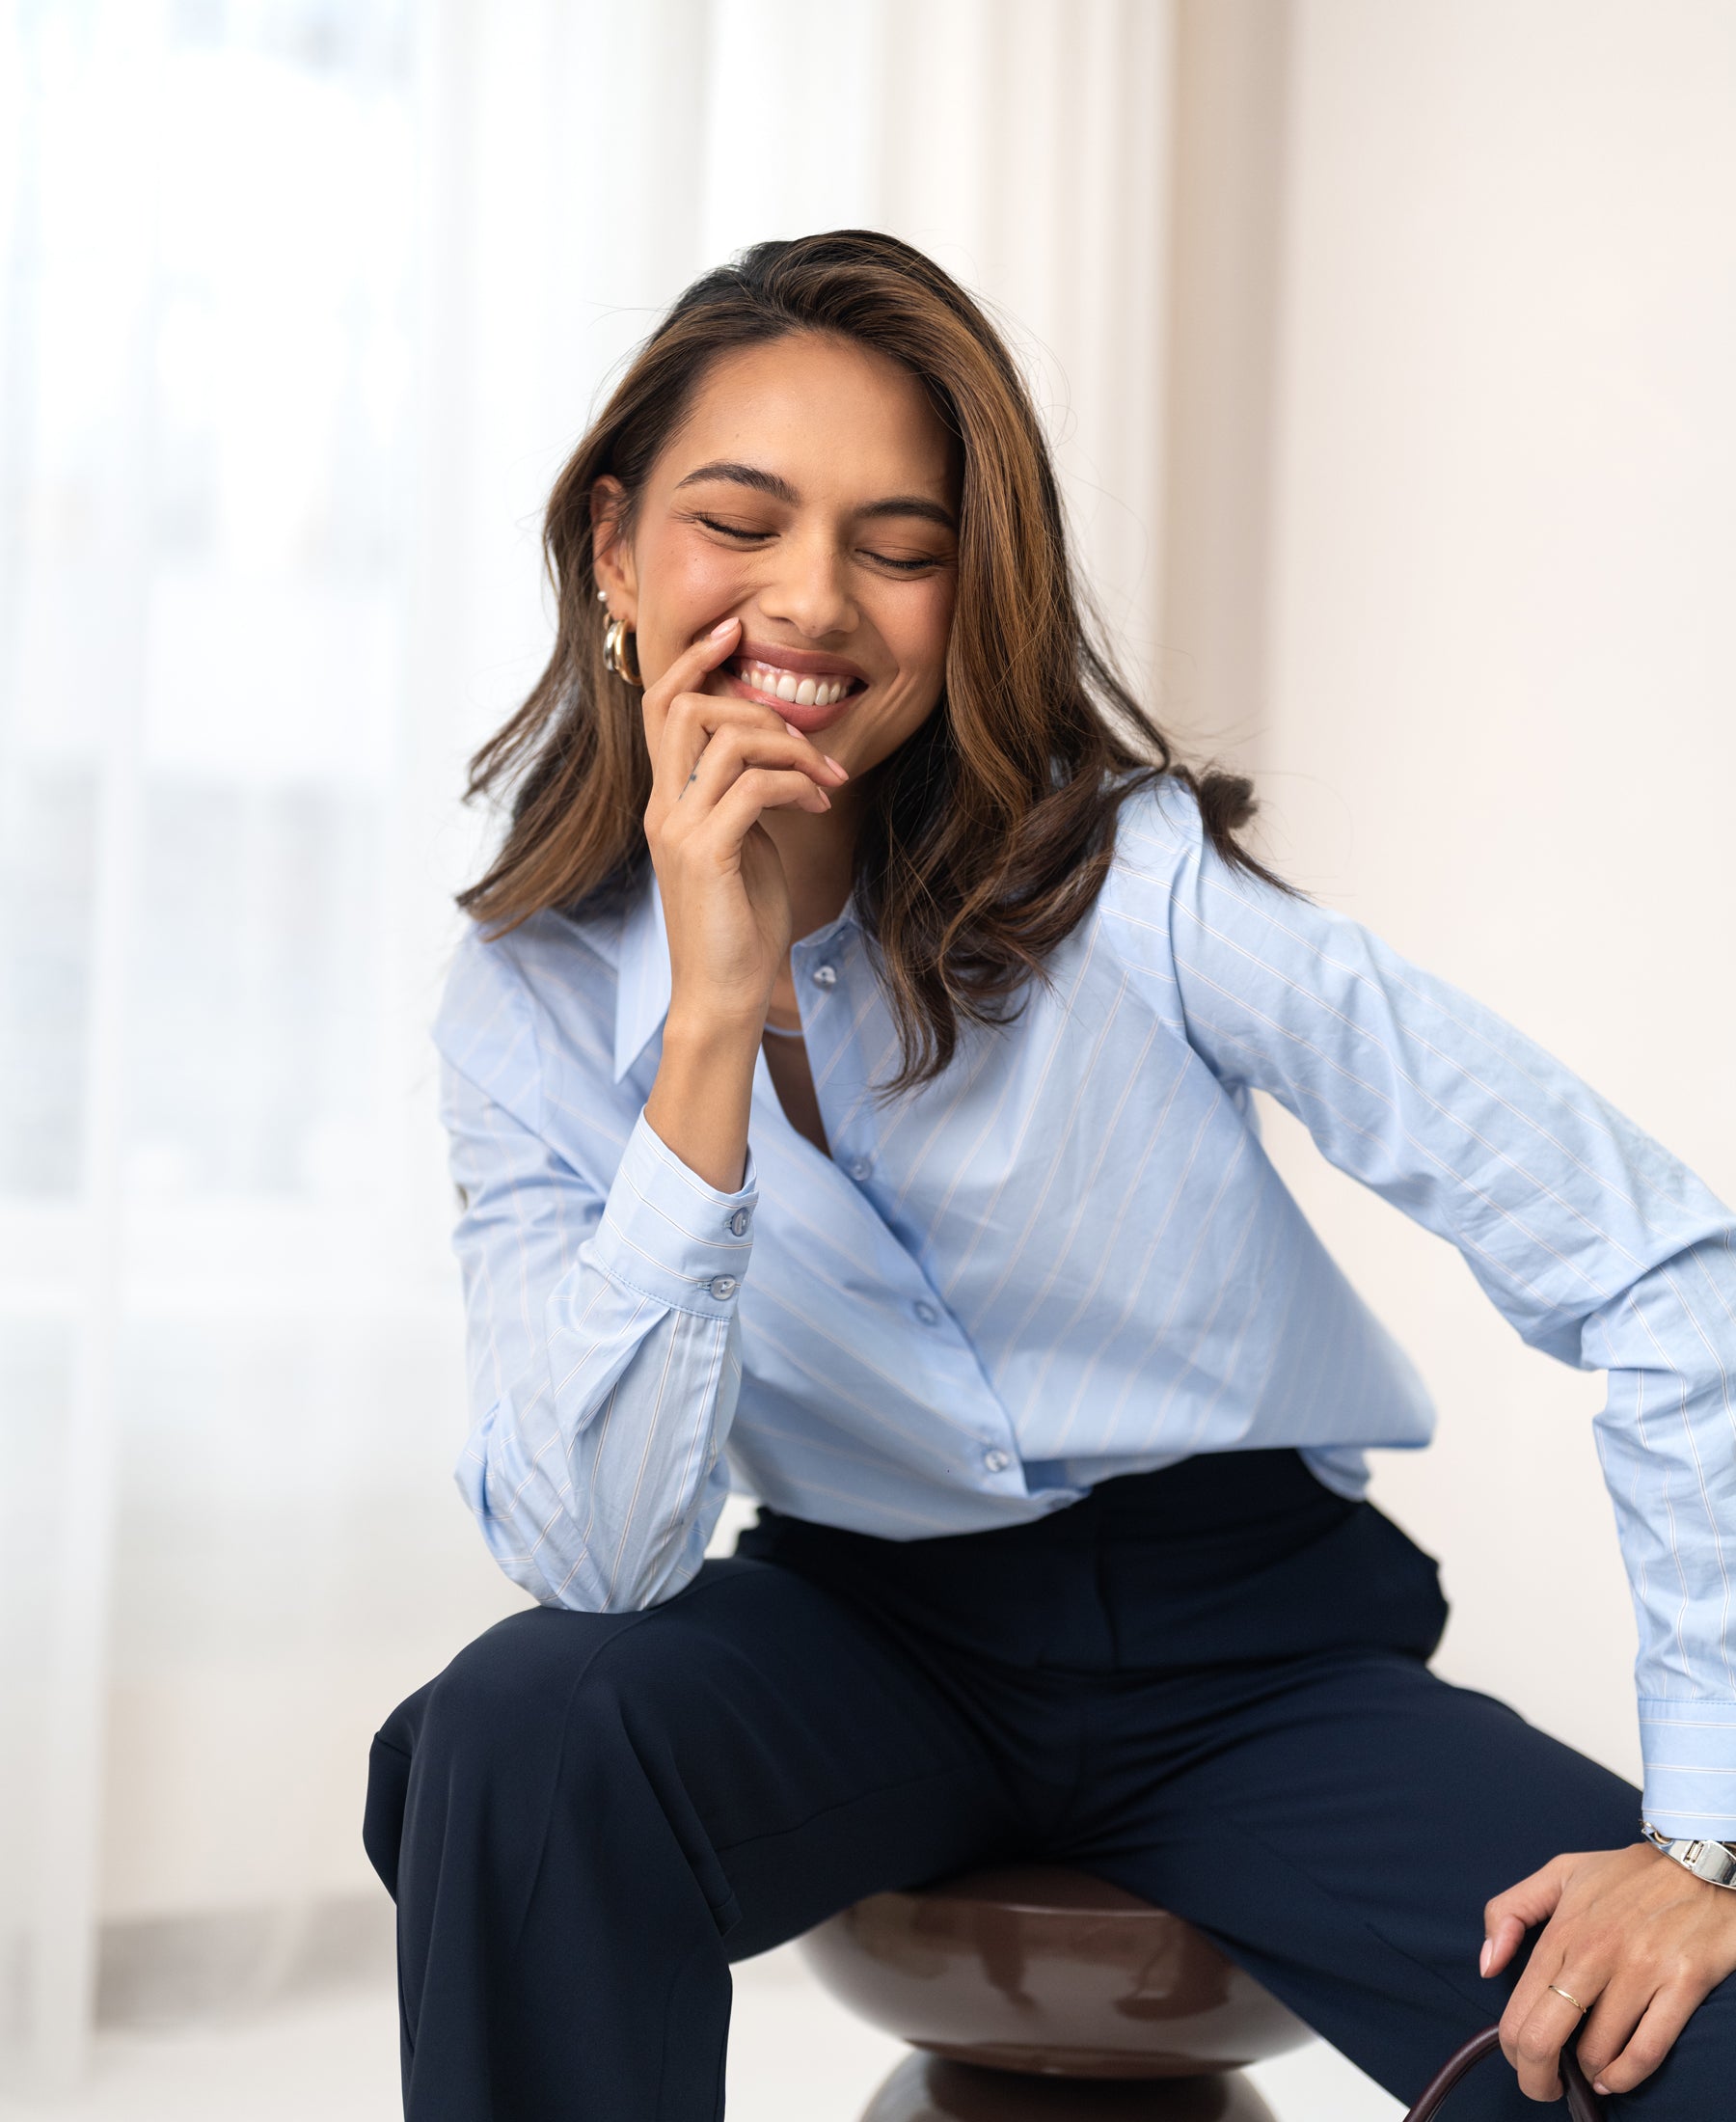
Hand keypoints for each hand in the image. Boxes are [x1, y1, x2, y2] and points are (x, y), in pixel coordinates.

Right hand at [642, 616, 848, 1036]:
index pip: (660, 707)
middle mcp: (663, 808)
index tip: (733, 632)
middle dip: (754, 703)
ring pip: (725, 740)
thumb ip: (744, 801)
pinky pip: (753, 786)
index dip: (692, 660)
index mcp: (667, 802)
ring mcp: (680, 830)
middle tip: (810, 735)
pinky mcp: (707, 854)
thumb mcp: (743, 848)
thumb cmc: (740, 927)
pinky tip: (821, 800)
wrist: (723, 996)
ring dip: (789, 746)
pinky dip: (795, 782)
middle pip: (684, 707)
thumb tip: (775, 764)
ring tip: (827, 776)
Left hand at [1485, 1841, 1735, 2100]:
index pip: (1519, 2010)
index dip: (1514, 2052)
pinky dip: (1627, 2076)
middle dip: (1537, 2078)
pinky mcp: (1682, 1984)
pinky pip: (1648, 2049)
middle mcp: (1594, 1953)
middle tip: (1547, 2087)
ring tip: (1590, 2073)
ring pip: (1597, 2051)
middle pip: (1545, 2037)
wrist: (1700, 1860)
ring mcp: (1639, 1970)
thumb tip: (1487, 1966)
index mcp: (1562, 1930)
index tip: (1522, 2063)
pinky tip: (1616, 2078)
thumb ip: (1510, 1911)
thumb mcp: (1559, 1873)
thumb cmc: (1627, 1874)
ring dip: (1590, 2074)